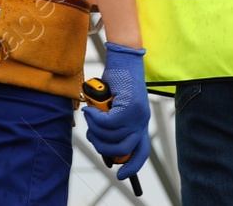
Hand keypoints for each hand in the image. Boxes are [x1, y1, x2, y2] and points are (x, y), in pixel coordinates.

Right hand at [83, 42, 150, 180]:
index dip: (131, 166)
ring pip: (112, 136)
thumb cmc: (117, 80)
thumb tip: (99, 137)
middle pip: (123, 150)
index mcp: (140, 123)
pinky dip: (95, 119)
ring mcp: (137, 115)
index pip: (140, 152)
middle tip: (93, 133)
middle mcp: (142, 121)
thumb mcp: (114, 105)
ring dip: (96, 129)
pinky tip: (91, 109)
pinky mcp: (130, 106)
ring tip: (91, 115)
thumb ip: (111, 121)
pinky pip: (108, 123)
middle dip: (104, 146)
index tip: (120, 174)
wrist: (124, 58)